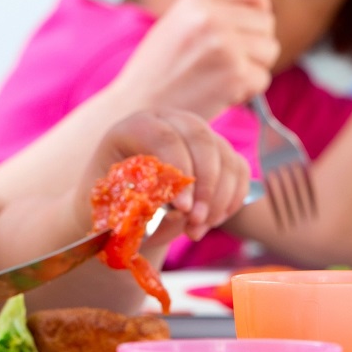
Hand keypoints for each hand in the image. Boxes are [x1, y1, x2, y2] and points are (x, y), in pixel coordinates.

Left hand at [88, 109, 251, 242]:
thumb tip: (172, 212)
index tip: (182, 208)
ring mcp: (198, 134)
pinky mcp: (219, 151)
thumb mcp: (112, 203)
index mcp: (135, 127)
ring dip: (218, 198)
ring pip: (224, 157)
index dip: (178, 170)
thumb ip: (136, 203)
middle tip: (196, 221)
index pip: (163, 136)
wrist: (124, 203)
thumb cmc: (112, 203)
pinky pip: (238, 170)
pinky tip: (210, 221)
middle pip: (201, 139)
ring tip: (196, 230)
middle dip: (205, 185)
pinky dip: (231, 199)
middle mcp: (170, 121)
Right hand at [115, 0, 279, 117]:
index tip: (246, 18)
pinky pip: (263, 78)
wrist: (136, 109)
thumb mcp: (178, 19)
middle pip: (265, 21)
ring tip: (218, 75)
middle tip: (222, 58)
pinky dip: (246, 90)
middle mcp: (211, 19)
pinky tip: (219, 92)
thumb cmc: (157, 67)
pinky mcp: (234, 77)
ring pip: (269, 49)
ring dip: (252, 66)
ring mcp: (225, 48)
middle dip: (253, 41)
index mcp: (194, 0)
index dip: (255, 2)